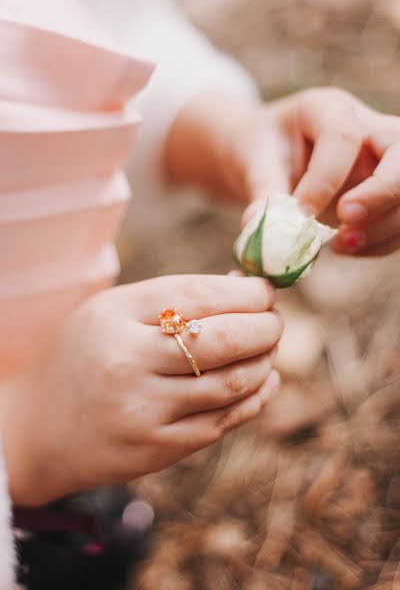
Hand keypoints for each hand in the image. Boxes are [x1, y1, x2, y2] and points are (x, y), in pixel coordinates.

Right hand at [0, 275, 281, 505]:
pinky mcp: (159, 449)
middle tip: (275, 320)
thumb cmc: (84, 357)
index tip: (265, 289)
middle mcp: (129, 364)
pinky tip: (264, 380)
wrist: (38, 429)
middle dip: (267, 326)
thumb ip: (173, 299)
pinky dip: (257, 396)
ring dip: (266, 360)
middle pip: (226, 340)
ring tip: (268, 348)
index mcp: (114, 317)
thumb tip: (244, 287)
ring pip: (235, 382)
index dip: (245, 292)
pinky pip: (226, 421)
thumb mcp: (112, 313)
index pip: (198, 296)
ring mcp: (145, 412)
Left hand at [166, 88, 399, 256]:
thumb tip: (256, 225)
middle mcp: (369, 128)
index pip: (342, 138)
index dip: (325, 181)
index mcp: (328, 109)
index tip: (301, 216)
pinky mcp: (388, 192)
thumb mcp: (254, 162)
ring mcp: (386, 160)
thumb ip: (262, 191)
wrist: (272, 159)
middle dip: (381, 194)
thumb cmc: (263, 152)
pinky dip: (379, 242)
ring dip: (383, 226)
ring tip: (340, 246)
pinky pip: (399, 219)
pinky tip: (347, 248)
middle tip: (345, 224)